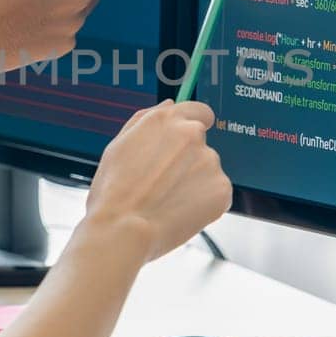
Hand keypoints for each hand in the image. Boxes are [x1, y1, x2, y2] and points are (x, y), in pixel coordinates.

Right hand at [84, 101, 231, 261]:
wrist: (122, 230)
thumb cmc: (113, 192)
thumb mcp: (118, 145)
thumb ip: (146, 120)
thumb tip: (170, 106)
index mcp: (167, 120)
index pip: (200, 112)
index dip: (194, 127)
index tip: (186, 145)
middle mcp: (192, 134)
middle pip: (201, 145)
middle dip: (188, 161)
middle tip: (165, 184)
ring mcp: (210, 161)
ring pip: (208, 171)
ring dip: (195, 183)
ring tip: (168, 202)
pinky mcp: (222, 189)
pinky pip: (217, 194)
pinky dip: (204, 204)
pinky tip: (180, 212)